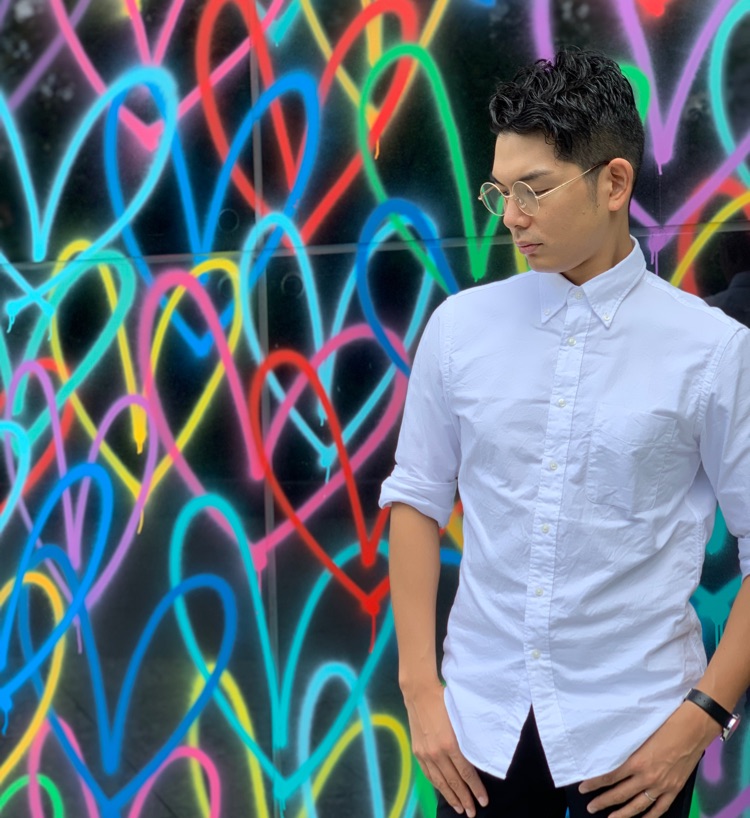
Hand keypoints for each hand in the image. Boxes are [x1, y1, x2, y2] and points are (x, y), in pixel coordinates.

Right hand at [403, 680, 488, 815]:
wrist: (419, 693)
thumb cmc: (444, 701)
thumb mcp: (460, 720)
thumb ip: (467, 740)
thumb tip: (477, 759)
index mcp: (450, 744)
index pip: (466, 772)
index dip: (476, 788)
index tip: (484, 800)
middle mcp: (437, 752)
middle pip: (454, 781)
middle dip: (465, 799)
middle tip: (473, 812)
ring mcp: (425, 753)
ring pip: (440, 781)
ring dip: (451, 796)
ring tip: (460, 808)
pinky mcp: (418, 751)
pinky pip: (429, 774)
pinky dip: (437, 785)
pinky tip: (443, 791)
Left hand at [578, 702, 720, 816]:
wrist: (692, 729)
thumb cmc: (665, 725)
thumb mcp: (640, 735)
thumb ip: (627, 750)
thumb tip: (611, 757)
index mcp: (636, 761)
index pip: (610, 777)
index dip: (595, 784)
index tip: (583, 788)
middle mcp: (647, 777)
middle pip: (620, 794)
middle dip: (603, 802)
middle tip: (591, 807)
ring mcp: (662, 786)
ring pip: (638, 806)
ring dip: (622, 814)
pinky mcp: (675, 790)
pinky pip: (660, 809)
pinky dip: (649, 817)